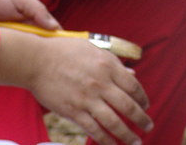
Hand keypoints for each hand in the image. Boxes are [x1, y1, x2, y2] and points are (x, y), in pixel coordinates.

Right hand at [27, 36, 151, 144]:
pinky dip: (106, 140)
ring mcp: (87, 99)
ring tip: (136, 142)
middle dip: (142, 120)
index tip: (146, 106)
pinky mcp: (74, 111)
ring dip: (128, 135)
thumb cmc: (64, 51)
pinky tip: (113, 144)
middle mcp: (100, 83)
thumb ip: (114, 63)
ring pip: (114, 122)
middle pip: (128, 106)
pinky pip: (94, 130)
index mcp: (107, 65)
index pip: (133, 86)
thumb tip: (132, 73)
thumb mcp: (92, 49)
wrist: (36, 61)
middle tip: (148, 127)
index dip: (143, 98)